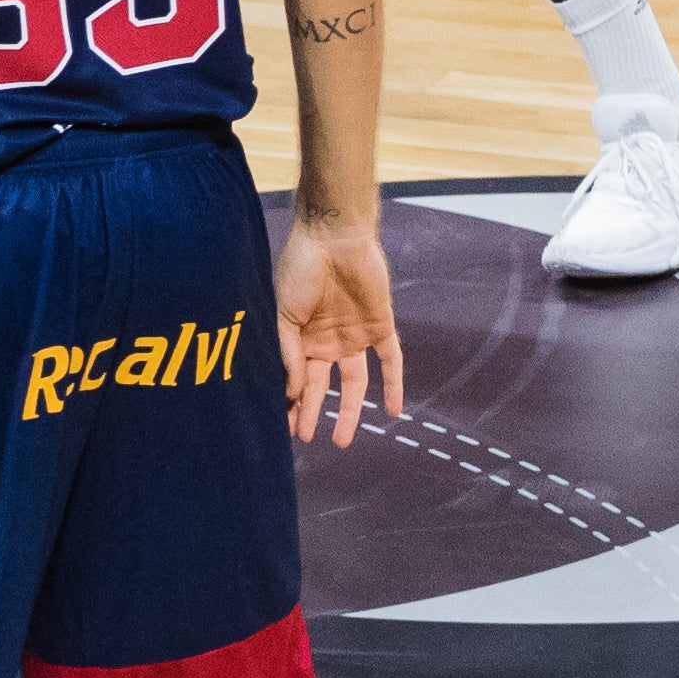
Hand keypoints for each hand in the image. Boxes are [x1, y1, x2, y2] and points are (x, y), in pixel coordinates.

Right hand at [277, 207, 402, 446]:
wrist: (334, 237)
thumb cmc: (301, 269)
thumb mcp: (285, 314)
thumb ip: (289, 354)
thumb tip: (289, 393)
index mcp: (302, 337)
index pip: (296, 378)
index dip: (290, 403)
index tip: (285, 428)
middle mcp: (327, 341)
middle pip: (321, 386)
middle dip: (312, 413)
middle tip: (307, 439)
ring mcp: (354, 336)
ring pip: (353, 383)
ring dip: (349, 411)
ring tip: (341, 440)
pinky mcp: (380, 327)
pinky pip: (391, 361)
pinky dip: (393, 385)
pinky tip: (393, 411)